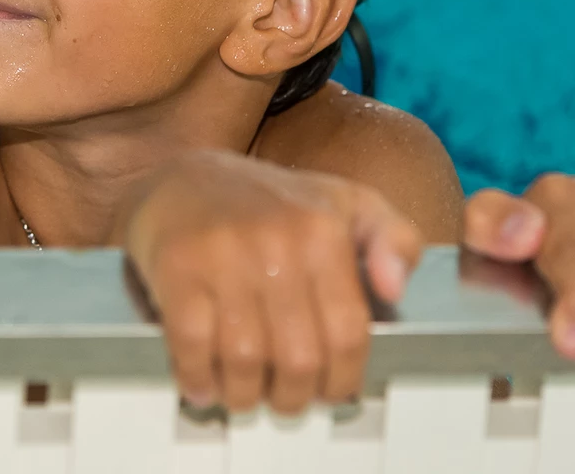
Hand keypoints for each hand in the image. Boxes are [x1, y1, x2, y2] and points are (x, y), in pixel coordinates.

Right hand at [119, 151, 422, 413]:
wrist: (183, 177)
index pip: (348, 335)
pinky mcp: (177, 267)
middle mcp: (277, 241)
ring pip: (245, 361)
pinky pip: (191, 345)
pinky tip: (202, 382)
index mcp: (323, 229)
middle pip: (298, 359)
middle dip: (292, 396)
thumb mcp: (346, 203)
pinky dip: (197, 377)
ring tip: (243, 393)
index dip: (341, 379)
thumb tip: (396, 288)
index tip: (330, 392)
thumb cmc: (268, 203)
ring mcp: (224, 254)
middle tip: (283, 398)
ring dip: (244, 394)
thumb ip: (393, 239)